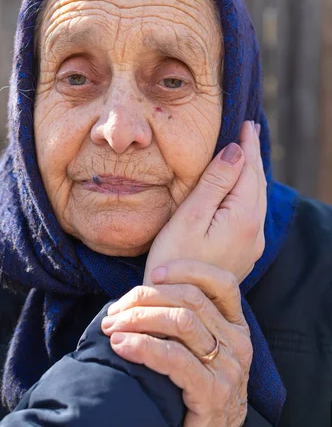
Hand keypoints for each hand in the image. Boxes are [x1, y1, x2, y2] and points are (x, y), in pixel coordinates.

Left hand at [102, 261, 251, 426]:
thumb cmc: (196, 389)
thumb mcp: (201, 350)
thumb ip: (185, 322)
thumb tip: (141, 295)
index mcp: (236, 327)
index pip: (222, 283)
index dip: (188, 269)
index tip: (154, 274)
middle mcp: (238, 344)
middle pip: (190, 299)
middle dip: (145, 298)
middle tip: (114, 312)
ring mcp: (228, 369)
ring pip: (181, 322)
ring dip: (138, 319)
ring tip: (112, 328)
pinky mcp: (212, 393)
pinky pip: (174, 358)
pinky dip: (143, 346)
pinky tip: (121, 346)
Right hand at [144, 120, 265, 285]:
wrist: (175, 307)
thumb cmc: (174, 261)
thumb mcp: (190, 217)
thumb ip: (215, 182)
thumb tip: (237, 151)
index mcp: (243, 217)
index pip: (249, 170)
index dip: (247, 145)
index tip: (247, 123)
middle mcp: (254, 231)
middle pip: (257, 183)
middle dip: (253, 156)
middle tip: (250, 130)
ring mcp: (250, 245)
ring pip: (256, 199)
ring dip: (252, 173)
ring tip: (248, 154)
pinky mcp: (242, 254)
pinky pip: (251, 213)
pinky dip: (248, 192)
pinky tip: (241, 189)